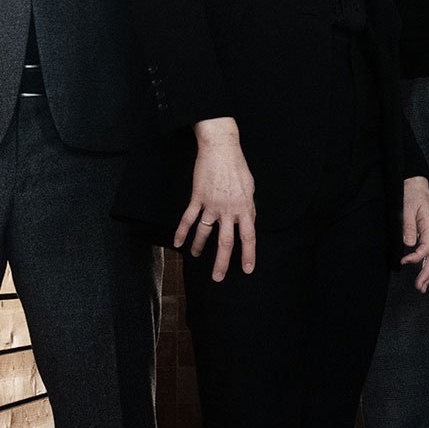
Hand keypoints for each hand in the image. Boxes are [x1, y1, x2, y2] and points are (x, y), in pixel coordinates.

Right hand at [179, 118, 255, 280]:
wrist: (221, 149)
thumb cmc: (238, 167)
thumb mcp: (251, 188)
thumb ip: (249, 207)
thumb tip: (249, 221)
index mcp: (245, 208)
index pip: (248, 237)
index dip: (248, 255)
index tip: (247, 269)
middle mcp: (229, 210)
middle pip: (225, 242)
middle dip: (221, 262)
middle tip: (217, 278)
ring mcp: (212, 205)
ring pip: (204, 233)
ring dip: (199, 246)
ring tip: (195, 256)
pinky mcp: (197, 198)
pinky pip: (188, 219)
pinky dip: (182, 231)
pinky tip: (177, 243)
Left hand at [400, 176, 428, 291]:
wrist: (416, 185)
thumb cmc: (412, 194)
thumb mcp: (407, 207)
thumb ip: (408, 226)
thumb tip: (409, 244)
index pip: (427, 247)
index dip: (416, 257)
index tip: (403, 261)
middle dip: (428, 273)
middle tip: (419, 287)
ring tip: (422, 287)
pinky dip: (428, 265)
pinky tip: (425, 274)